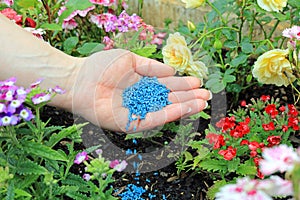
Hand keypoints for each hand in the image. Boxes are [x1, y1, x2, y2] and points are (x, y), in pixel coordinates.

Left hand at [69, 49, 210, 132]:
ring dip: (185, 107)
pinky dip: (170, 114)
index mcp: (141, 84)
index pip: (166, 86)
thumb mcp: (130, 60)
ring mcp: (137, 111)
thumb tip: (172, 72)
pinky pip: (153, 119)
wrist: (79, 79)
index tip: (198, 83)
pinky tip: (185, 108)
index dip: (182, 85)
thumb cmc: (100, 66)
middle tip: (207, 95)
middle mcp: (142, 99)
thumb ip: (151, 67)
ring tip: (203, 103)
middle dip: (188, 97)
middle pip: (169, 99)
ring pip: (165, 110)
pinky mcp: (130, 122)